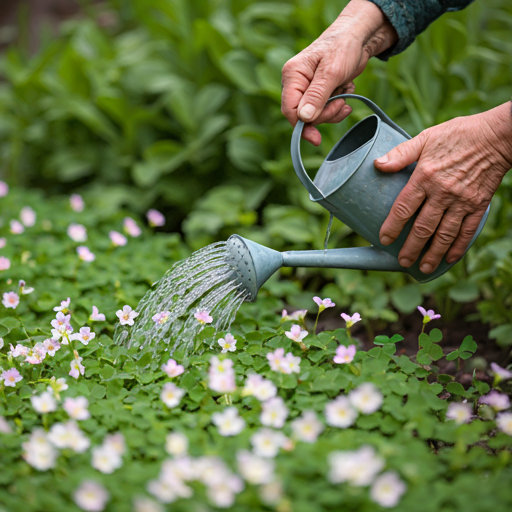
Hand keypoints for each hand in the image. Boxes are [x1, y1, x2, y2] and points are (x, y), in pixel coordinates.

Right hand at [281, 0, 396, 145]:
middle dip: (325, 113)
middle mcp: (296, 84)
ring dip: (334, 109)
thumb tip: (304, 118)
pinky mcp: (318, 93)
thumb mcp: (332, 72)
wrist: (358, 37)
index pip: (289, 109)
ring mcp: (307, 89)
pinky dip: (337, 106)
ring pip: (315, 115)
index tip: (316, 138)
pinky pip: (324, 111)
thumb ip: (317, 95)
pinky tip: (347, 93)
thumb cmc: (343, 47)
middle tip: (341, 102)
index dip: (302, 126)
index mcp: (293, 75)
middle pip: (303, 115)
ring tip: (346, 94)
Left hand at [375, 102, 511, 273]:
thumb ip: (401, 154)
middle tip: (402, 261)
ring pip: (444, 234)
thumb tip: (378, 165)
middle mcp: (442, 193)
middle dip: (410, 248)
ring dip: (432, 254)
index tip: (384, 239)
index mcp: (425, 177)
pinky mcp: (478, 205)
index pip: (404, 208)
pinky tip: (449, 258)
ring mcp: (462, 201)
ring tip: (422, 267)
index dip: (392, 226)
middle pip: (422, 228)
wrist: (497, 136)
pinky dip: (458, 247)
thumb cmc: (458, 135)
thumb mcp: (426, 138)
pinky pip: (466, 231)